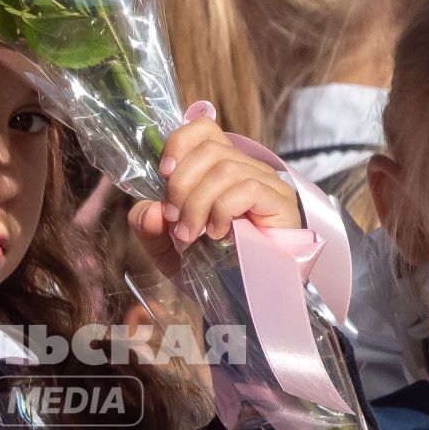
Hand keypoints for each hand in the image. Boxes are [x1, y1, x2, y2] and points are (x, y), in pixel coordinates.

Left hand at [128, 106, 300, 277]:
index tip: (163, 174)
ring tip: (191, 236)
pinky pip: (248, 188)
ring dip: (198, 204)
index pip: (204, 128)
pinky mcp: (280, 203)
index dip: (179, 143)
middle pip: (210, 148)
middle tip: (174, 220)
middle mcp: (245, 168)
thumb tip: (149, 208)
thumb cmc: (207, 268)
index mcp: (218, 169)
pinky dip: (223, 211)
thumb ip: (147, 226)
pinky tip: (219, 235)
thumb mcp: (164, 248)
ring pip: (225, 169)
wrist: (240, 301)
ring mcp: (266, 184)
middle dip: (181, 184)